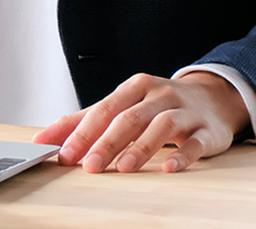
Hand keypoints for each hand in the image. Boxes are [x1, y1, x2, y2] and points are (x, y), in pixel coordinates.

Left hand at [32, 72, 249, 173]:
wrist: (213, 98)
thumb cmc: (157, 105)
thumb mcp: (122, 105)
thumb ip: (83, 121)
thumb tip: (43, 138)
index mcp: (134, 88)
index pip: (104, 110)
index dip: (83, 132)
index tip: (65, 154)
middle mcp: (159, 96)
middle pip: (129, 118)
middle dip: (107, 143)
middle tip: (90, 166)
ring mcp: (185, 111)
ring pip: (161, 127)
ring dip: (141, 148)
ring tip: (124, 168)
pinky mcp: (207, 131)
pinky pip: (195, 142)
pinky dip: (182, 155)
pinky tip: (168, 168)